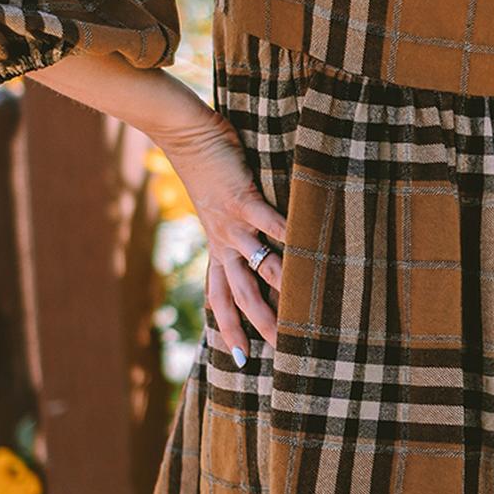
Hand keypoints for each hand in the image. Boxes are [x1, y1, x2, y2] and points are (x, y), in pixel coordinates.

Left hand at [157, 109, 287, 363]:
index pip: (219, 297)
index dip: (227, 328)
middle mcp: (223, 241)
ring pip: (256, 265)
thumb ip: (236, 220)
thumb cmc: (206, 163)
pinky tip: (308, 248)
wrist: (185, 134)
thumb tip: (261, 231)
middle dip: (258, 323)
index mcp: (216, 246)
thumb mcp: (217, 203)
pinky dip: (287, 236)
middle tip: (279, 349)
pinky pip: (268, 222)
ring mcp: (232, 222)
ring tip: (301, 309)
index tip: (239, 359)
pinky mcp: (242, 197)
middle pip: (240, 294)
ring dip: (278, 289)